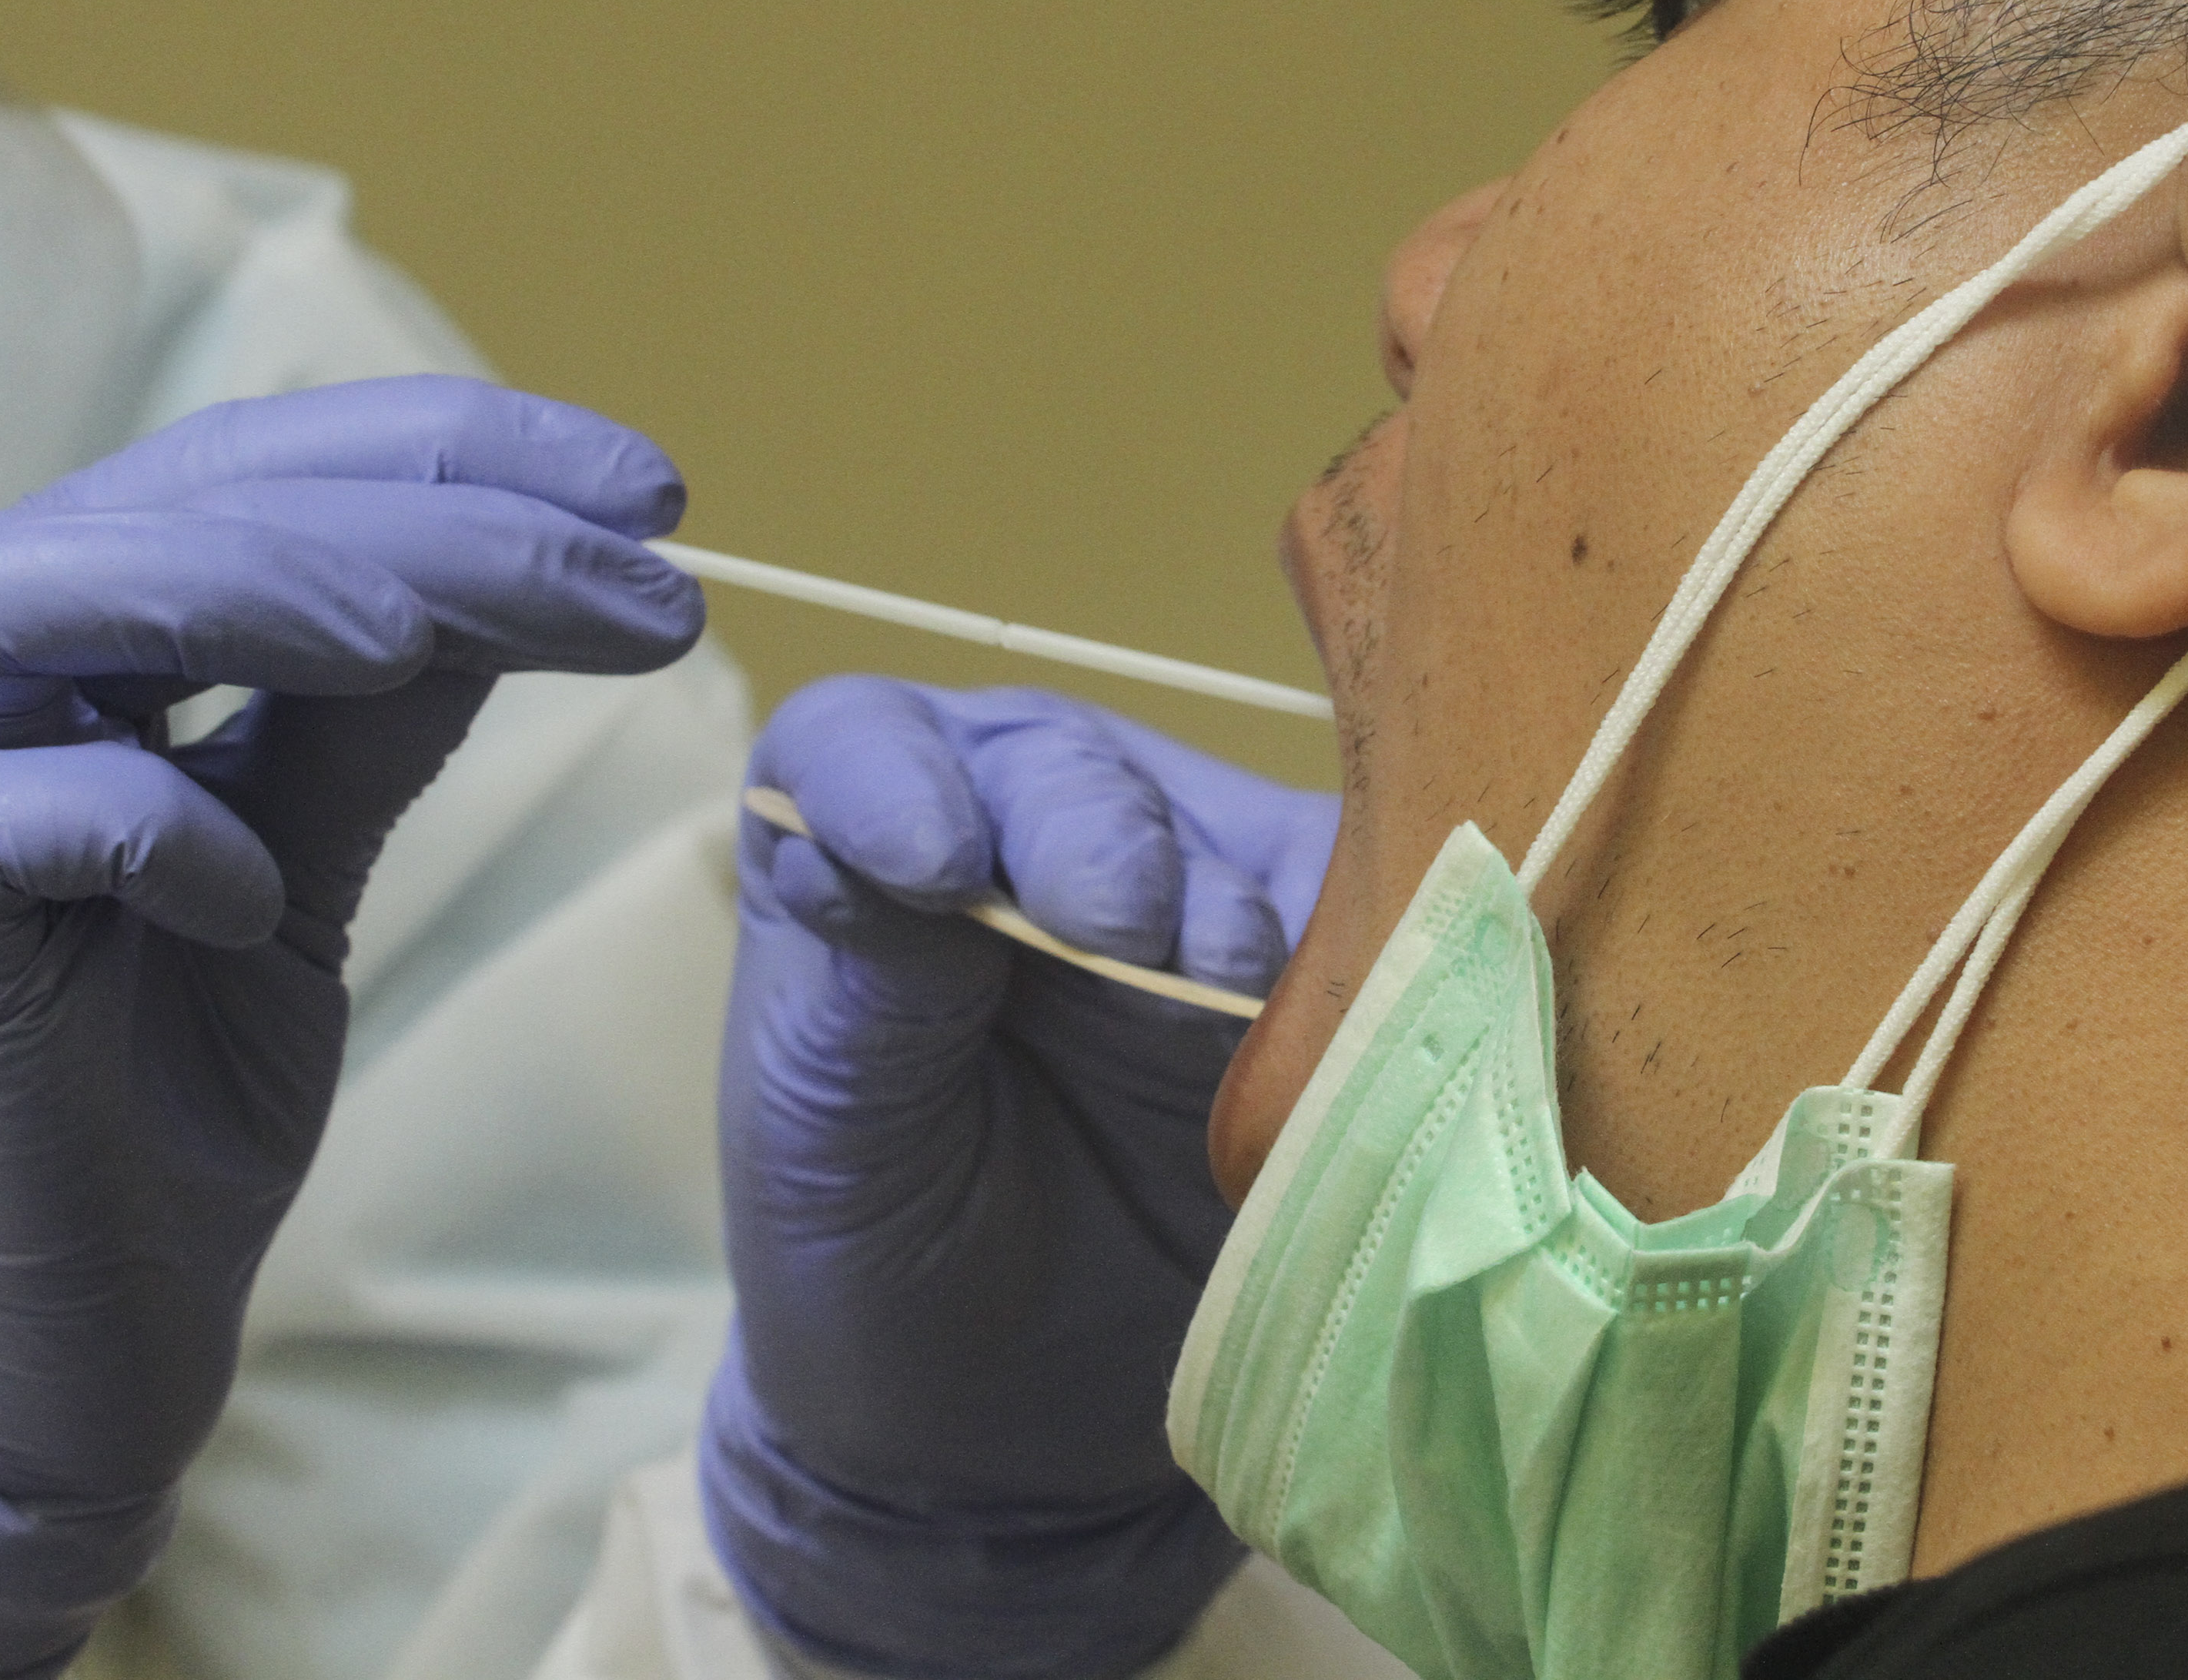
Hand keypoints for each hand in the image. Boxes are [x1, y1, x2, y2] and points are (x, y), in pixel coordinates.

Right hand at [0, 376, 702, 1675]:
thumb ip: (365, 718)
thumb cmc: (153, 1097)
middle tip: (647, 560)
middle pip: (181, 500)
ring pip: (27, 592)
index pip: (255, 470)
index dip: (457, 453)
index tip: (652, 494)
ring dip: (265, 586)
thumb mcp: (294, 859)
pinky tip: (254, 901)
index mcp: (61, 642)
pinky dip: (147, 824)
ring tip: (445, 638)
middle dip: (434, 511)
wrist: (31, 1349)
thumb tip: (520, 571)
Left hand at [699, 679, 1336, 1679]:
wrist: (1020, 1436)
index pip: (863, 751)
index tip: (932, 867)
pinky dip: (1354, 943)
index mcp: (874, 858)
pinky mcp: (1307, 961)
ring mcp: (1179, 888)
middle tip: (1122, 931)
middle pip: (1057, 766)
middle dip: (1092, 835)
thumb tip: (892, 857)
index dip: (894, 784)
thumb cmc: (885, 1265)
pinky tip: (1339, 1000)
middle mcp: (1026, 834)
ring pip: (1212, 824)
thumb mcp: (833, 1143)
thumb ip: (863, 991)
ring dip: (1224, 897)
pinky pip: (1350, 912)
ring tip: (1233, 980)